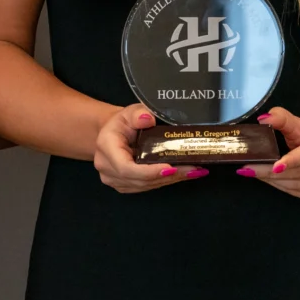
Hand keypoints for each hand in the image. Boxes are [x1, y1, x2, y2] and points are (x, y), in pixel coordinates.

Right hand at [92, 103, 206, 191]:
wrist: (112, 134)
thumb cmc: (122, 122)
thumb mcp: (129, 112)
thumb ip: (137, 114)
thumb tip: (148, 119)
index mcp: (106, 148)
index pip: (126, 167)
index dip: (149, 172)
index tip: (171, 168)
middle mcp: (107, 168)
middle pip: (139, 180)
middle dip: (168, 176)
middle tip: (193, 169)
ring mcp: (114, 180)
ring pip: (145, 186)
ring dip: (170, 180)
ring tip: (194, 171)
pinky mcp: (124, 186)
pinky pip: (146, 187)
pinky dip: (165, 181)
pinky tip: (183, 175)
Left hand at [236, 107, 299, 201]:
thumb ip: (283, 119)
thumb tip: (263, 120)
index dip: (293, 160)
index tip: (275, 166)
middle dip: (270, 172)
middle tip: (248, 169)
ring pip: (296, 186)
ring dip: (273, 180)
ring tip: (254, 172)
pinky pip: (297, 193)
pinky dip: (281, 186)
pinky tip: (269, 179)